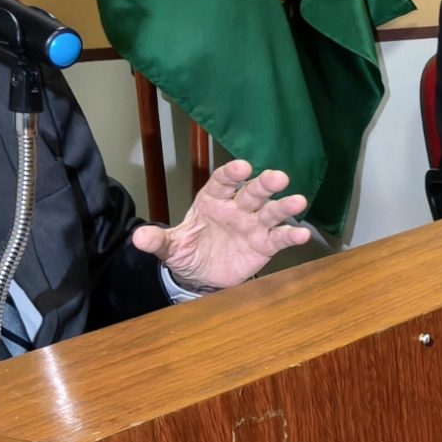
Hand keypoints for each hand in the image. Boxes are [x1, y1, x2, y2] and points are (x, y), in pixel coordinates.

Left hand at [131, 159, 311, 291]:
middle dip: (265, 184)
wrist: (203, 274)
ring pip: (271, 212)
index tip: (243, 167)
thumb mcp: (170, 247)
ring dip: (284, 206)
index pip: (222, 182)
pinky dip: (291, 235)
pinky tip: (303, 233)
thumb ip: (157, 240)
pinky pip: (279, 238)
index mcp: (212, 200)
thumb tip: (138, 237)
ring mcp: (253, 225)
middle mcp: (237, 208)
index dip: (232, 174)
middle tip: (278, 177)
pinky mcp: (265, 244)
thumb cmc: (189, 250)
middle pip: (252, 192)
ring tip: (298, 201)